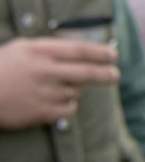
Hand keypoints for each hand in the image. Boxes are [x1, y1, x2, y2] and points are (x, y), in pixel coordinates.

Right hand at [0, 37, 119, 128]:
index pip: (80, 50)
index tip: (113, 55)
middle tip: (115, 75)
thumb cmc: (1, 68)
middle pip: (87, 73)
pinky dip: (69, 106)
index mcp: (39, 51)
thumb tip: (82, 51)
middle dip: (106, 74)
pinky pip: (69, 109)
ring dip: (75, 90)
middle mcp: (44, 71)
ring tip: (56, 88)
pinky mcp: (41, 112)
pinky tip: (57, 101)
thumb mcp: (23, 48)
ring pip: (76, 92)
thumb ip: (51, 48)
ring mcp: (43, 93)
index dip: (101, 53)